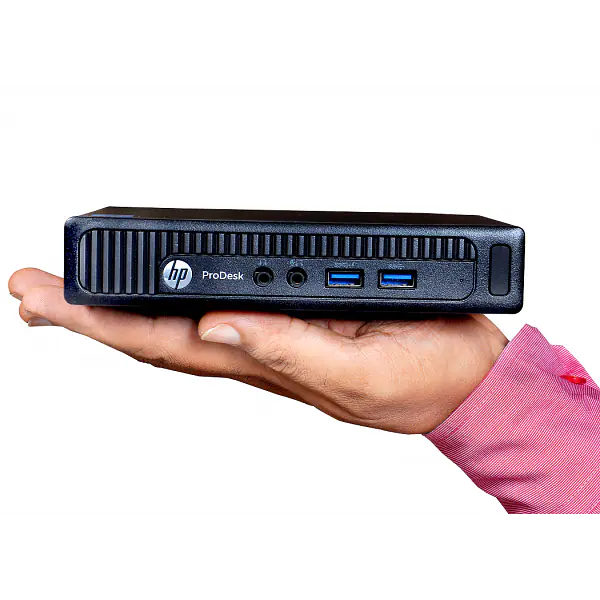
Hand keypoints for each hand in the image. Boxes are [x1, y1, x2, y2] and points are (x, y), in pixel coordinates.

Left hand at [9, 268, 507, 433]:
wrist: (463, 380)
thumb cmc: (423, 382)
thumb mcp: (359, 373)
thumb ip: (291, 352)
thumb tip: (221, 324)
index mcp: (273, 364)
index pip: (167, 342)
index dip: (102, 322)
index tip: (48, 299)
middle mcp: (263, 352)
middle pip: (158, 332)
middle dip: (91, 314)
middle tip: (34, 289)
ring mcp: (277, 338)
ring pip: (184, 323)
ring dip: (126, 308)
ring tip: (78, 294)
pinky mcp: (300, 322)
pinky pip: (228, 310)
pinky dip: (182, 301)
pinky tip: (165, 298)